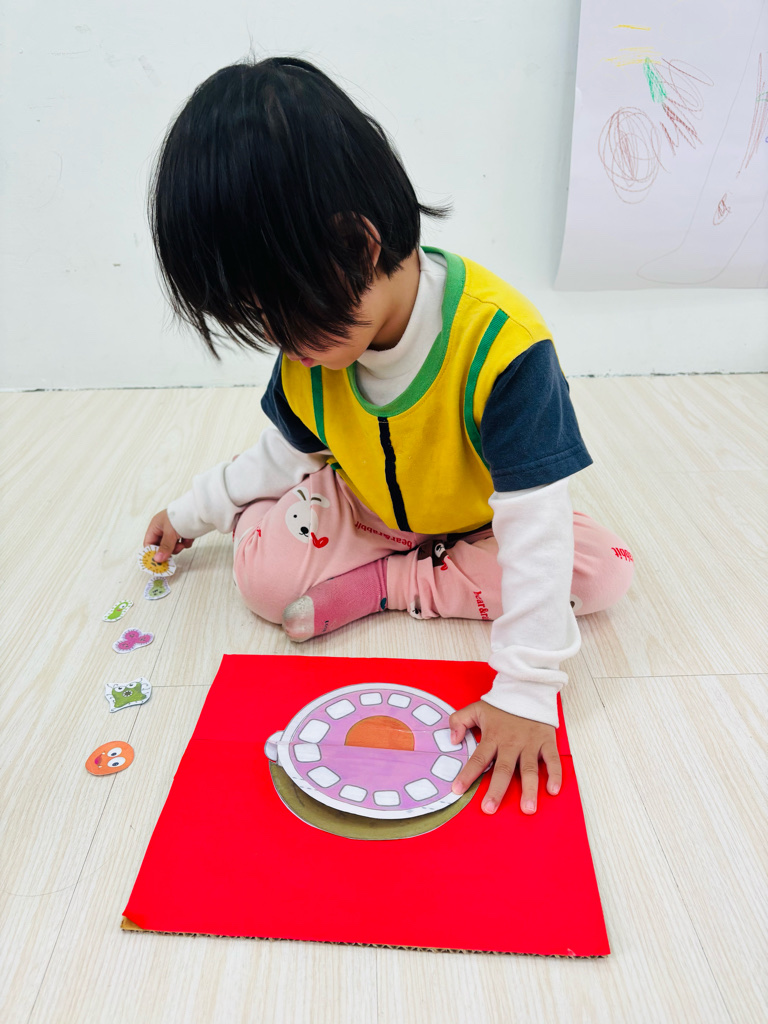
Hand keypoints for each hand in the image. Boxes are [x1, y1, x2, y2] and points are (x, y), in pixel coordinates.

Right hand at [144, 509, 193, 561]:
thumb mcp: (170, 533)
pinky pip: (182, 542)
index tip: (158, 562)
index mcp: (156, 525)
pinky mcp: (184, 532)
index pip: (149, 542)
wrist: (200, 510)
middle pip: (161, 545)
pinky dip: (186, 543)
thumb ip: (165, 547)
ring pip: (172, 545)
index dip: (152, 552)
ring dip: (178, 547)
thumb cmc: (181, 517)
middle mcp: (164, 528)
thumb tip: (158, 559)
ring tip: (183, 544)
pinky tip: (189, 539)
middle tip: (175, 551)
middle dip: (168, 550)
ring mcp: (174, 530)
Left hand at [449, 700, 560, 814]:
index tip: (457, 790)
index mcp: (493, 737)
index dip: (467, 774)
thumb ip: (458, 721)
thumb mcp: (475, 708)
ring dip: (529, 789)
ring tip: (527, 809)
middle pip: (503, 769)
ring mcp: (530, 743)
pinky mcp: (547, 741)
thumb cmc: (501, 705)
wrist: (527, 688)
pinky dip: (555, 775)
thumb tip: (453, 741)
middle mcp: (511, 743)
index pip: (478, 758)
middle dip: (496, 790)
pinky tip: (553, 790)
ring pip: (529, 769)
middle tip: (490, 808)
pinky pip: (552, 760)